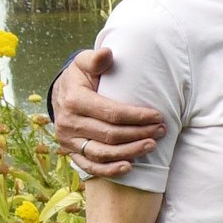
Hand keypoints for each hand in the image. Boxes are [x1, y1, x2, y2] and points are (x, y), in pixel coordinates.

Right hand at [52, 49, 163, 176]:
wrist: (61, 92)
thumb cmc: (81, 76)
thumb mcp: (85, 62)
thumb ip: (96, 59)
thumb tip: (107, 53)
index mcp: (74, 100)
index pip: (111, 113)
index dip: (137, 116)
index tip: (158, 116)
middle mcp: (69, 122)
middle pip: (110, 134)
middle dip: (139, 133)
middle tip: (161, 130)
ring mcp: (68, 140)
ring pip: (102, 153)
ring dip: (129, 152)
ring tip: (151, 145)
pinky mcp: (71, 151)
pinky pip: (90, 166)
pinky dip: (109, 170)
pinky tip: (129, 167)